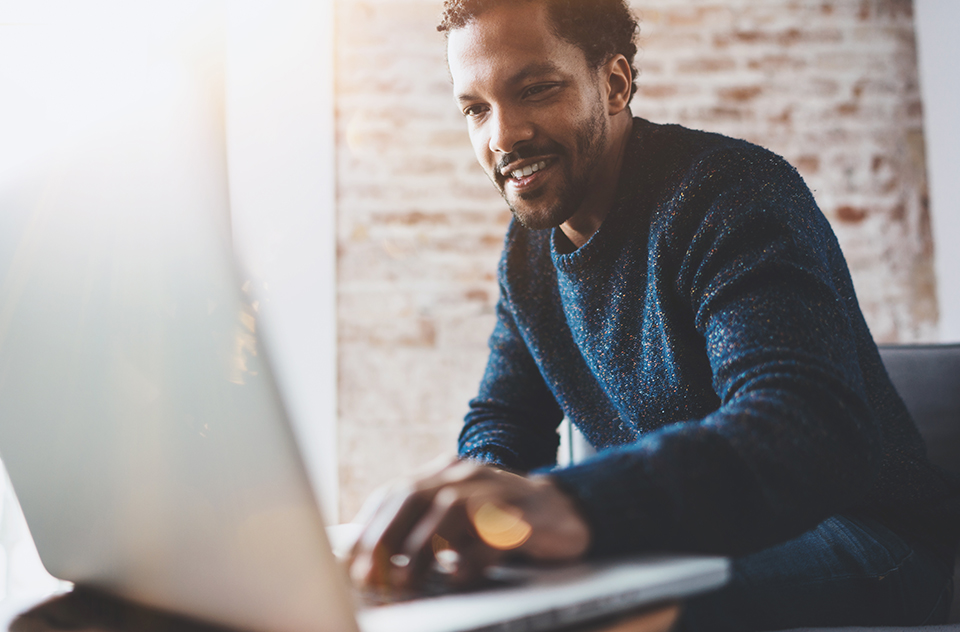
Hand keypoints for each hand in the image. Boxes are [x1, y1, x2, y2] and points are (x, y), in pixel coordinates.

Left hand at [347, 459, 590, 594]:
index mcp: (446, 472)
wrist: (566, 512)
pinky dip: (470, 559)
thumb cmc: (501, 522)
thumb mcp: (457, 518)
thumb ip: (420, 527)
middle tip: (370, 575)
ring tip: (407, 580)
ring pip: (450, 509)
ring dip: (422, 549)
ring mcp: (498, 491)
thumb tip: (371, 562)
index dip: (369, 528)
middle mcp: (468, 475)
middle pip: (415, 495)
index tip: (350, 564)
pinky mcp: (525, 517)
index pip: (395, 493)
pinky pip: (492, 535)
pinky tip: (458, 576)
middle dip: (386, 538)